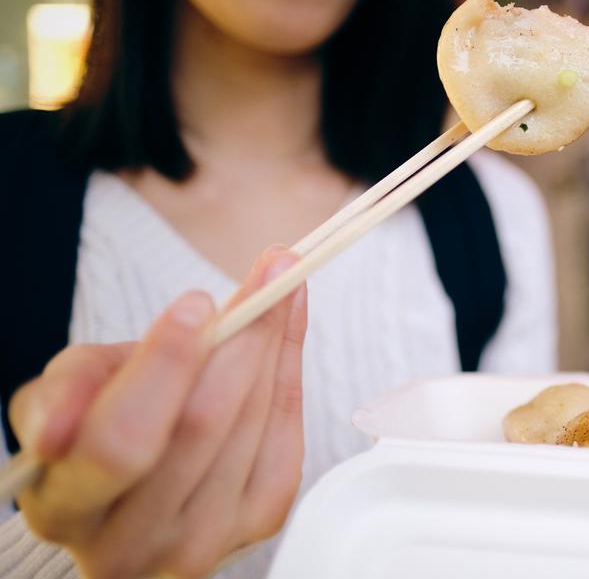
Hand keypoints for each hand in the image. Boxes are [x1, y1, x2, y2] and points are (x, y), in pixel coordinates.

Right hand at [9, 246, 307, 578]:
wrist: (132, 485)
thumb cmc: (96, 425)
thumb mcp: (70, 392)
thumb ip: (73, 384)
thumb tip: (79, 410)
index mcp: (68, 508)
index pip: (121, 440)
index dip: (165, 366)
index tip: (198, 303)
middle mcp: (132, 545)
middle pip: (203, 425)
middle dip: (242, 338)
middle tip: (271, 273)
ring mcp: (200, 542)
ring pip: (253, 422)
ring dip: (274, 340)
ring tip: (284, 282)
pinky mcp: (257, 522)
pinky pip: (285, 434)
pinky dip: (291, 367)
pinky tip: (288, 324)